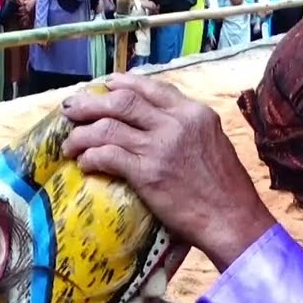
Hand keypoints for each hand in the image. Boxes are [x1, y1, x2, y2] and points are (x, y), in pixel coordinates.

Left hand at [61, 74, 275, 271]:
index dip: (123, 84)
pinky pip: (107, 155)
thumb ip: (187, 128)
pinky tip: (84, 163)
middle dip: (91, 103)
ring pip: (108, 126)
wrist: (232, 219)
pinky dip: (90, 157)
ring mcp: (160, 146)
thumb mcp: (212, 143)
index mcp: (194, 113)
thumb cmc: (225, 190)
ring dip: (82, 133)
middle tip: (71, 108)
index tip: (105, 86)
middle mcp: (176, 123)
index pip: (152, 87)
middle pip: (122, 101)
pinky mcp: (147, 173)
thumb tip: (158, 124)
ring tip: (69, 142)